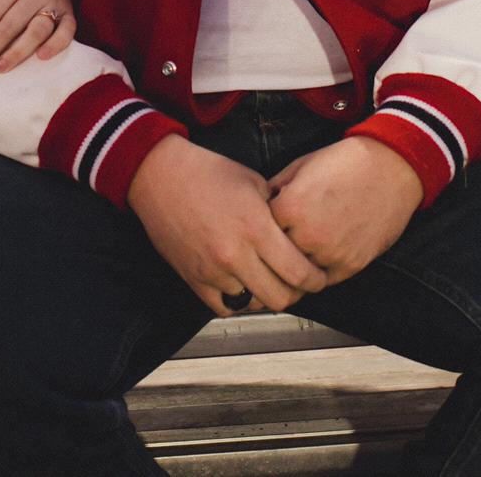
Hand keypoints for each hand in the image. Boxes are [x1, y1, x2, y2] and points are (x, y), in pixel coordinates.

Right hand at [128, 136, 327, 316]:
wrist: (160, 177)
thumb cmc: (208, 173)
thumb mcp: (255, 182)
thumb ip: (279, 212)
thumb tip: (298, 232)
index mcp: (256, 227)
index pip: (298, 272)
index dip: (316, 280)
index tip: (319, 278)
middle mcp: (235, 254)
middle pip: (280, 298)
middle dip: (295, 293)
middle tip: (297, 283)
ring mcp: (213, 270)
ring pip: (253, 304)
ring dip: (265, 295)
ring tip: (268, 280)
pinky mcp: (194, 279)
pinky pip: (224, 307)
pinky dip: (238, 300)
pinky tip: (243, 284)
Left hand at [268, 137, 423, 287]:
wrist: (390, 168)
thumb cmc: (345, 163)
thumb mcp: (301, 166)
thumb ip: (275, 189)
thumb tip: (257, 206)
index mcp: (290, 207)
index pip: (260, 230)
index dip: (262, 226)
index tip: (267, 225)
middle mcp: (308, 234)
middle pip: (276, 255)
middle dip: (277, 248)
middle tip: (278, 245)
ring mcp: (330, 252)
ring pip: (298, 273)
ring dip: (297, 264)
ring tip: (300, 251)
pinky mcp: (350, 264)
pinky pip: (323, 280)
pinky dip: (318, 272)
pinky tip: (319, 256)